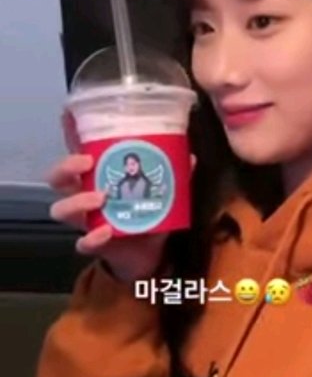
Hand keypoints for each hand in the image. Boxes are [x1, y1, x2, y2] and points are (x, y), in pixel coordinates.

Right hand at [45, 112, 194, 282]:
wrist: (149, 252)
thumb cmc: (148, 213)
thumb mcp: (160, 190)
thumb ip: (172, 174)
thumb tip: (189, 156)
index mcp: (97, 177)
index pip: (76, 154)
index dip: (68, 140)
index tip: (72, 124)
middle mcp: (84, 196)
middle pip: (57, 178)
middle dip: (66, 168)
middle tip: (88, 163)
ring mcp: (86, 221)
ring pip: (60, 209)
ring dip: (77, 202)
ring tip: (101, 198)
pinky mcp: (94, 245)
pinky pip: (83, 243)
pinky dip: (93, 238)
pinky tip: (107, 232)